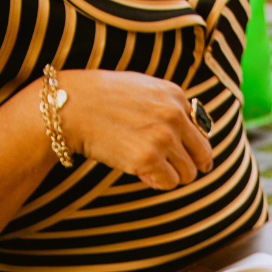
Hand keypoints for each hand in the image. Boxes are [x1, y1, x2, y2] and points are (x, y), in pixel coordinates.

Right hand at [59, 70, 212, 189]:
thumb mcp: (142, 88)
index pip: (202, 129)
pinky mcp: (148, 158)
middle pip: (202, 154)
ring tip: (150, 168)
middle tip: (174, 169)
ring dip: (171, 175)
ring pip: (188, 173)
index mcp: (176, 95)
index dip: (191, 145)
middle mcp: (175, 115)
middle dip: (190, 165)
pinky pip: (169, 182)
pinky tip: (142, 174)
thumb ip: (166, 105)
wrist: (69, 106)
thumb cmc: (100, 98)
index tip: (184, 154)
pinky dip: (157, 182)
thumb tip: (185, 132)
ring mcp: (163, 137)